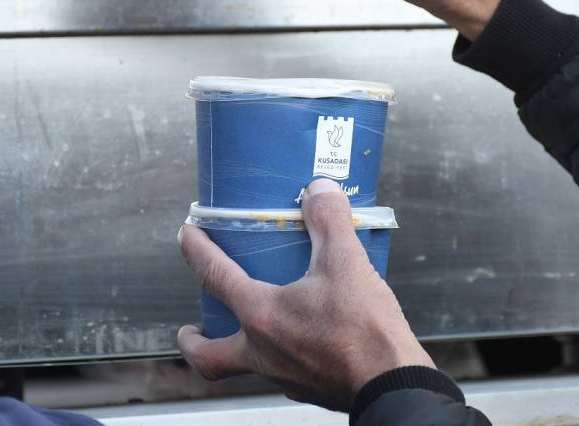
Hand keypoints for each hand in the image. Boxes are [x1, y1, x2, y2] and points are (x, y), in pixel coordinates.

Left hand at [177, 178, 433, 411]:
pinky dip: (282, 353)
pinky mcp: (309, 388)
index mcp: (262, 314)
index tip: (186, 235)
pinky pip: (282, 371)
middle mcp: (263, 350)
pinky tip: (304, 338)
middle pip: (209, 356)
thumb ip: (329, 220)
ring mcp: (284, 375)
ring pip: (246, 365)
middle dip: (194, 342)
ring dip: (240, 346)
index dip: (196, 250)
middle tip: (190, 328)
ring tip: (254, 326)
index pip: (216, 276)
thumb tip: (319, 190)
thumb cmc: (364, 329)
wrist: (391, 383)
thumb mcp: (347, 261)